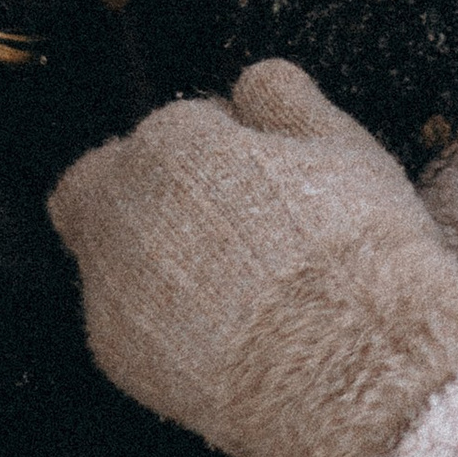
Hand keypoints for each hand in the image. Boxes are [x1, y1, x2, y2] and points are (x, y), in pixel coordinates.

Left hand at [49, 59, 457, 456]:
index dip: (217, 153)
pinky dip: (151, 319)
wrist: (353, 373)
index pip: (176, 127)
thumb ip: (282, 97)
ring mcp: (111, 279)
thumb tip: (252, 83)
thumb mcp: (342, 146)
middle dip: (145, 193)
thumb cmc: (356, 256)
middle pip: (106, 179)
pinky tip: (210, 336)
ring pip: (101, 247)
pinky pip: (117, 315)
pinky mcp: (113, 349)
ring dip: (143, 255)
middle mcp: (125, 201)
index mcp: (177, 139)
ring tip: (216, 290)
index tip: (254, 183)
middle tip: (210, 229)